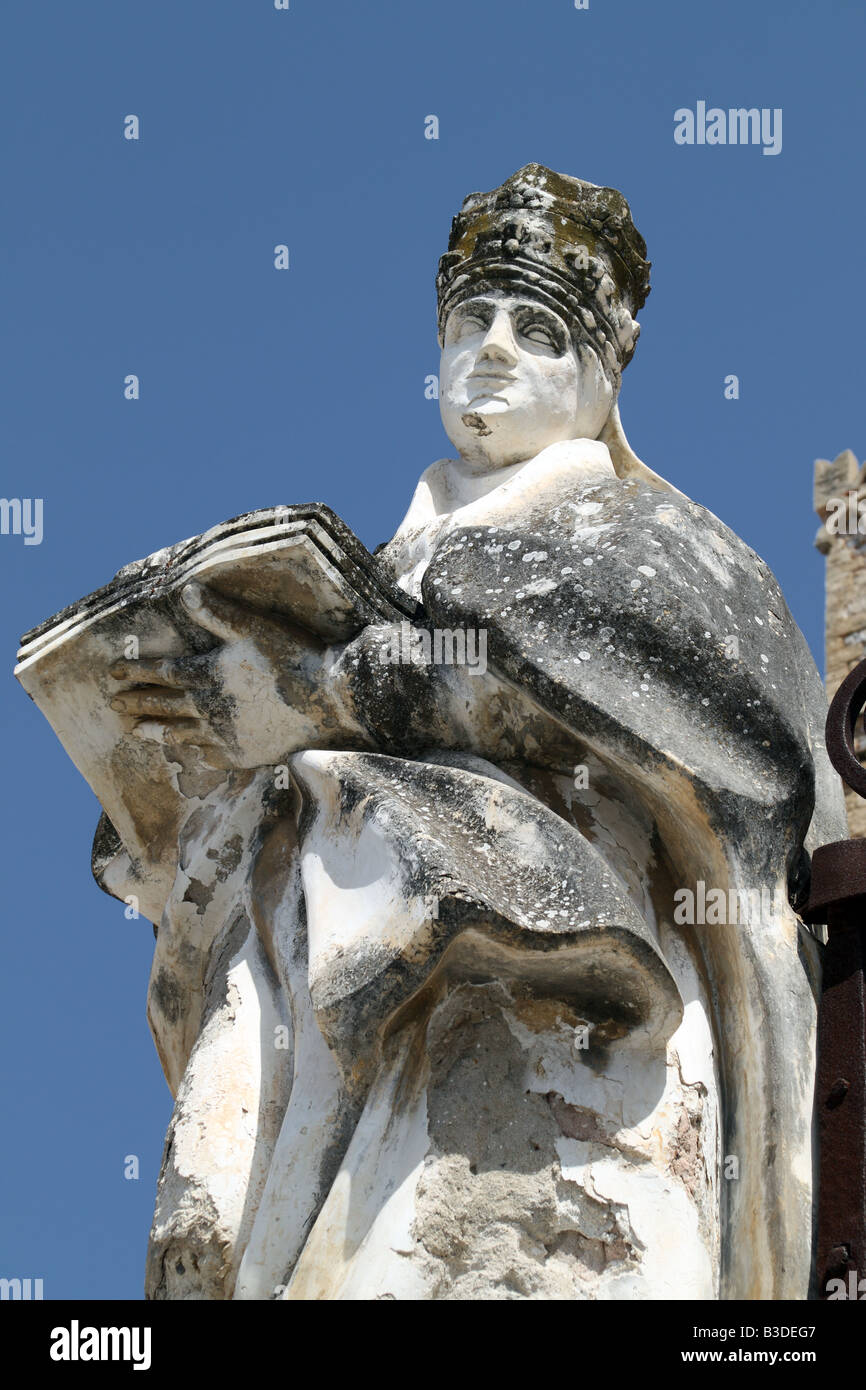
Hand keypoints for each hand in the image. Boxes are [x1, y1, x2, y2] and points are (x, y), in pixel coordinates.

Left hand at [108, 582, 351, 768]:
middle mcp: (210, 707)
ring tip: (135, 731)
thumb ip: (217, 613)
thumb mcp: (254, 627)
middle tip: (114, 704)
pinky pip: (210, 756)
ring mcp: (225, 734)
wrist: (328, 700)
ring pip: (180, 733)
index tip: (114, 672)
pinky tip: (189, 752)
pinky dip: (195, 753)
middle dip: (138, 702)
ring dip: (156, 731)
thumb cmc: (294, 657)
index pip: (164, 672)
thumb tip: (186, 591)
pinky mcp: (244, 754)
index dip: (137, 671)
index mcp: (210, 673)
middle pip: (165, 704)